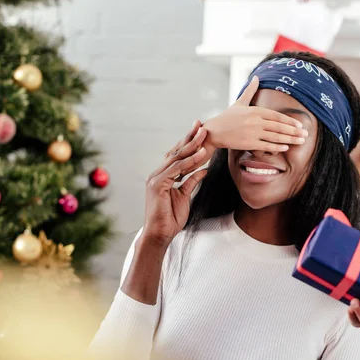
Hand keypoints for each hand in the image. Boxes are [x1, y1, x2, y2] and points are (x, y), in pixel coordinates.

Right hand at [143, 122, 208, 243]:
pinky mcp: (157, 185)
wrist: (160, 234)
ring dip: (192, 146)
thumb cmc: (171, 218)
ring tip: (204, 134)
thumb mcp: (185, 196)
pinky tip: (201, 155)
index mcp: (162, 176)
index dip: (189, 143)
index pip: (177, 156)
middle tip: (202, 125)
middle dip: (190, 138)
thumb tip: (203, 170)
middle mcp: (157, 174)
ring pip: (177, 158)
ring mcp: (155, 178)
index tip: (200, 131)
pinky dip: (190, 162)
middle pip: (176, 152)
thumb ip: (191, 181)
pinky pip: (177, 170)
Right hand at [202, 75, 308, 151]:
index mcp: (255, 110)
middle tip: (306, 135)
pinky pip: (266, 146)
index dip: (290, 121)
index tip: (301, 125)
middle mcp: (255, 121)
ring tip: (300, 142)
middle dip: (294, 131)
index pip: (277, 116)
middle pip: (279, 127)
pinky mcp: (248, 143)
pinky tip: (285, 148)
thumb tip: (256, 77)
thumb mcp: (239, 102)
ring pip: (275, 137)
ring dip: (289, 140)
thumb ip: (250, 90)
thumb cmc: (227, 117)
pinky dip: (276, 147)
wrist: (214, 131)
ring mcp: (252, 133)